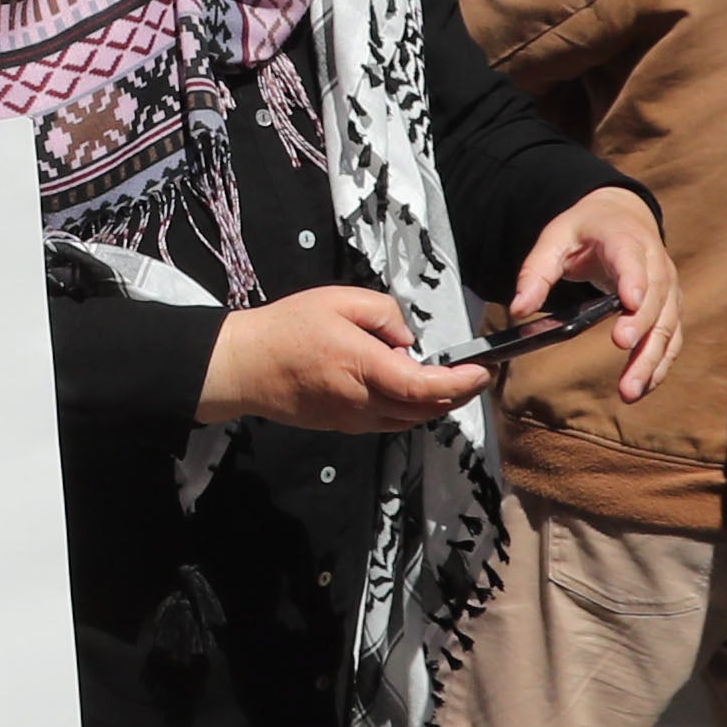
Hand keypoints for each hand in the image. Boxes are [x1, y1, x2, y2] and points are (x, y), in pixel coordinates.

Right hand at [198, 286, 483, 431]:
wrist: (245, 367)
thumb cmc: (288, 328)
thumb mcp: (338, 300)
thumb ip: (383, 313)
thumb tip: (406, 341)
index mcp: (364, 368)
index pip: (425, 387)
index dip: (460, 384)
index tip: (482, 372)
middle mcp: (363, 402)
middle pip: (426, 410)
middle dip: (457, 395)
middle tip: (473, 375)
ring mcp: (353, 419)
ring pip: (410, 421)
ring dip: (434, 405)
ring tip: (444, 379)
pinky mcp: (344, 426)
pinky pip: (389, 422)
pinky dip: (409, 410)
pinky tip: (407, 388)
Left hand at [505, 184, 680, 401]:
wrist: (622, 218)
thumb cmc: (586, 230)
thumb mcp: (554, 239)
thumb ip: (536, 272)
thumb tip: (518, 310)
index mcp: (625, 239)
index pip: (632, 258)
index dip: (634, 279)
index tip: (628, 303)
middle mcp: (654, 263)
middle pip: (655, 297)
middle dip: (641, 326)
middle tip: (623, 349)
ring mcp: (667, 288)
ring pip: (666, 324)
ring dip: (651, 358)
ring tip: (630, 389)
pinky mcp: (669, 308)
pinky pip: (670, 338)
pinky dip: (658, 364)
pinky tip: (642, 387)